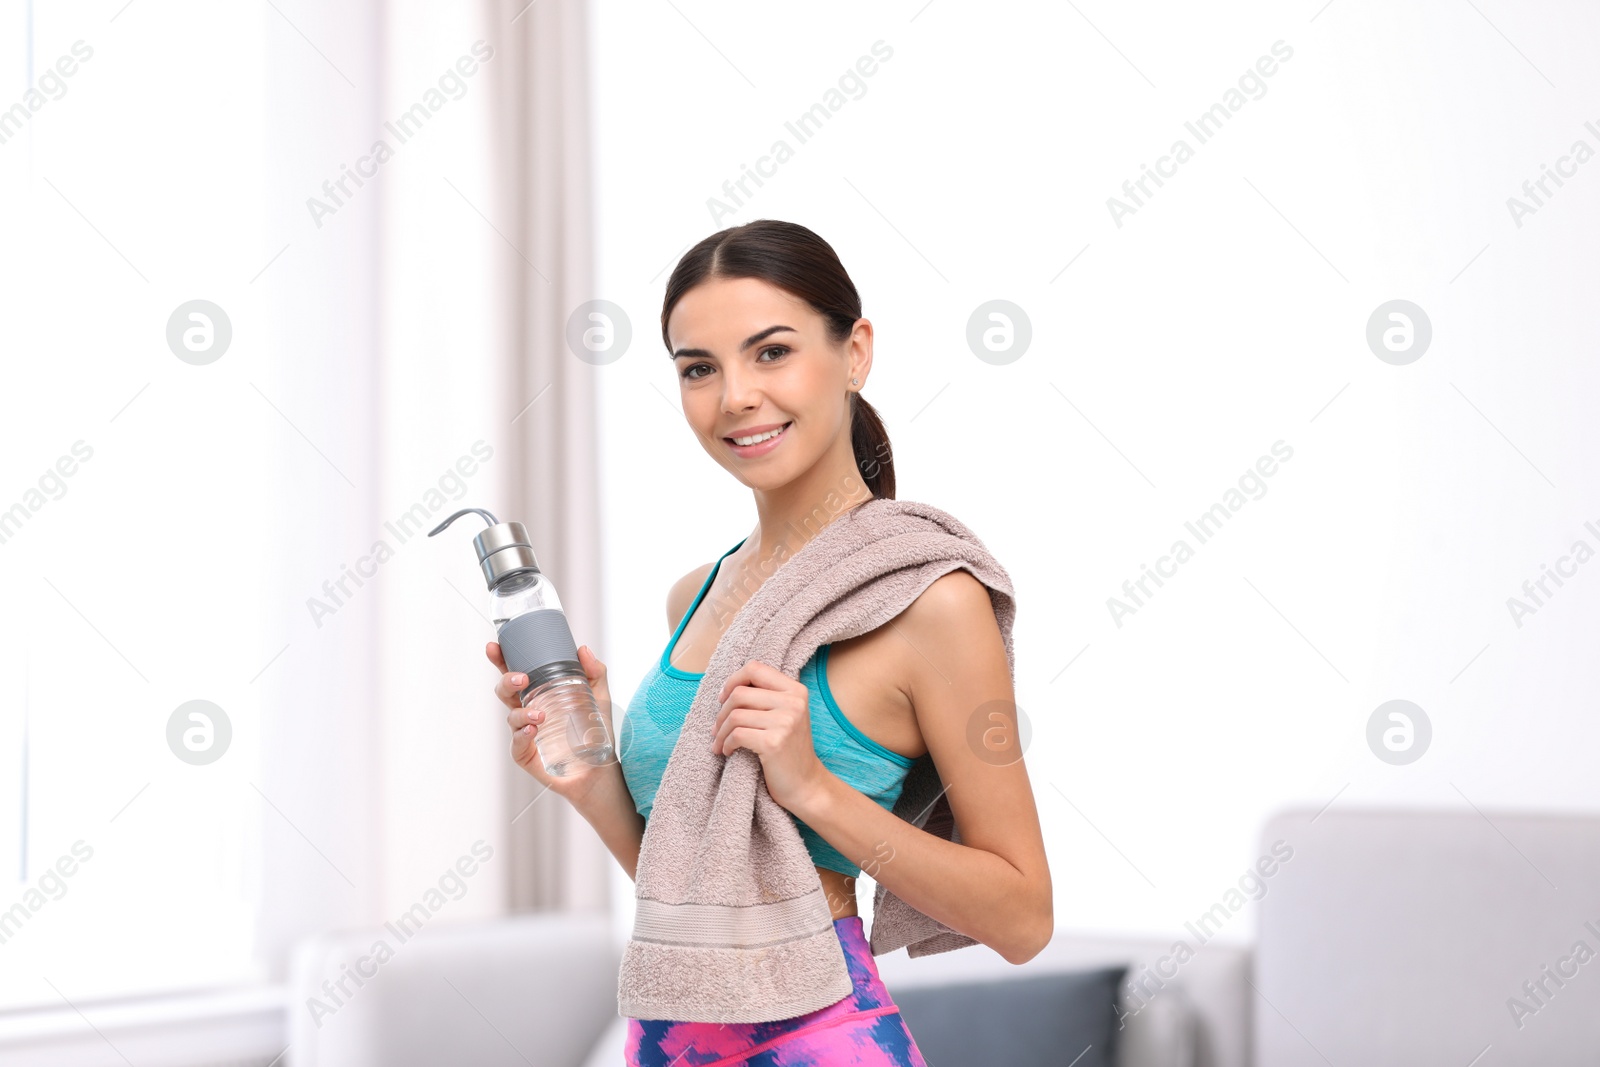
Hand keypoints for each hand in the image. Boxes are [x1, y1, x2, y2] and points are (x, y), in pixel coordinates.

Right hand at [488, 640, 617, 806]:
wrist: (601, 769)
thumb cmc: (596, 731)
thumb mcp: (599, 697)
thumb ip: (595, 672)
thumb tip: (583, 649)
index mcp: (539, 694)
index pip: (517, 673)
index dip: (502, 659)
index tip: (495, 646)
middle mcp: (528, 711)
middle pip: (505, 691)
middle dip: (506, 680)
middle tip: (521, 678)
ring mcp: (525, 733)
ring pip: (511, 716)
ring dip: (521, 712)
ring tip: (540, 715)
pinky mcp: (526, 754)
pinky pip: (517, 742)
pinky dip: (522, 735)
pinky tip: (533, 730)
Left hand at [712, 659, 830, 812]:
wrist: (805, 785)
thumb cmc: (788, 750)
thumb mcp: (785, 715)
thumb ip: (766, 697)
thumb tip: (727, 687)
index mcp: (796, 691)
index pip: (755, 668)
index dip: (732, 680)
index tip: (723, 699)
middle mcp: (793, 703)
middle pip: (739, 693)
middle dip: (721, 712)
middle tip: (718, 729)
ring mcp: (785, 722)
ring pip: (734, 715)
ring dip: (720, 732)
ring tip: (721, 742)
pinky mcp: (774, 743)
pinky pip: (736, 735)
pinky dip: (725, 744)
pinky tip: (727, 751)